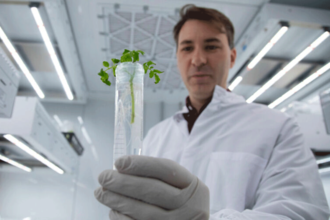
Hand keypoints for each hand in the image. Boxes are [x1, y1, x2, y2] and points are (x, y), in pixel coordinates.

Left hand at [94, 155, 208, 219]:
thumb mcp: (179, 187)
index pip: (167, 170)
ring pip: (144, 212)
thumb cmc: (178, 203)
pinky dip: (122, 218)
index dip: (141, 164)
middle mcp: (191, 207)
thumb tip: (120, 170)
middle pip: (153, 191)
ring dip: (118, 201)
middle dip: (124, 183)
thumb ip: (156, 177)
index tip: (119, 162)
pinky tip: (113, 210)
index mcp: (194, 187)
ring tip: (101, 193)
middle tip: (103, 177)